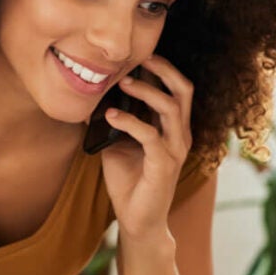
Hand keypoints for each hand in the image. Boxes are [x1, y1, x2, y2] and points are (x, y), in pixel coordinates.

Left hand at [100, 54, 193, 242]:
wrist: (137, 220)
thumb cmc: (129, 182)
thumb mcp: (118, 144)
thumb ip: (113, 121)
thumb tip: (91, 98)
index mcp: (174, 128)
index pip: (177, 89)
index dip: (163, 68)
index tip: (140, 54)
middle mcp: (180, 135)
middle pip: (184, 90)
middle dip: (164, 69)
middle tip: (140, 57)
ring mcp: (175, 150)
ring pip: (171, 109)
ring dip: (146, 92)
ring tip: (123, 82)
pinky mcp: (163, 165)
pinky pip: (150, 135)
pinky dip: (130, 121)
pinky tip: (110, 115)